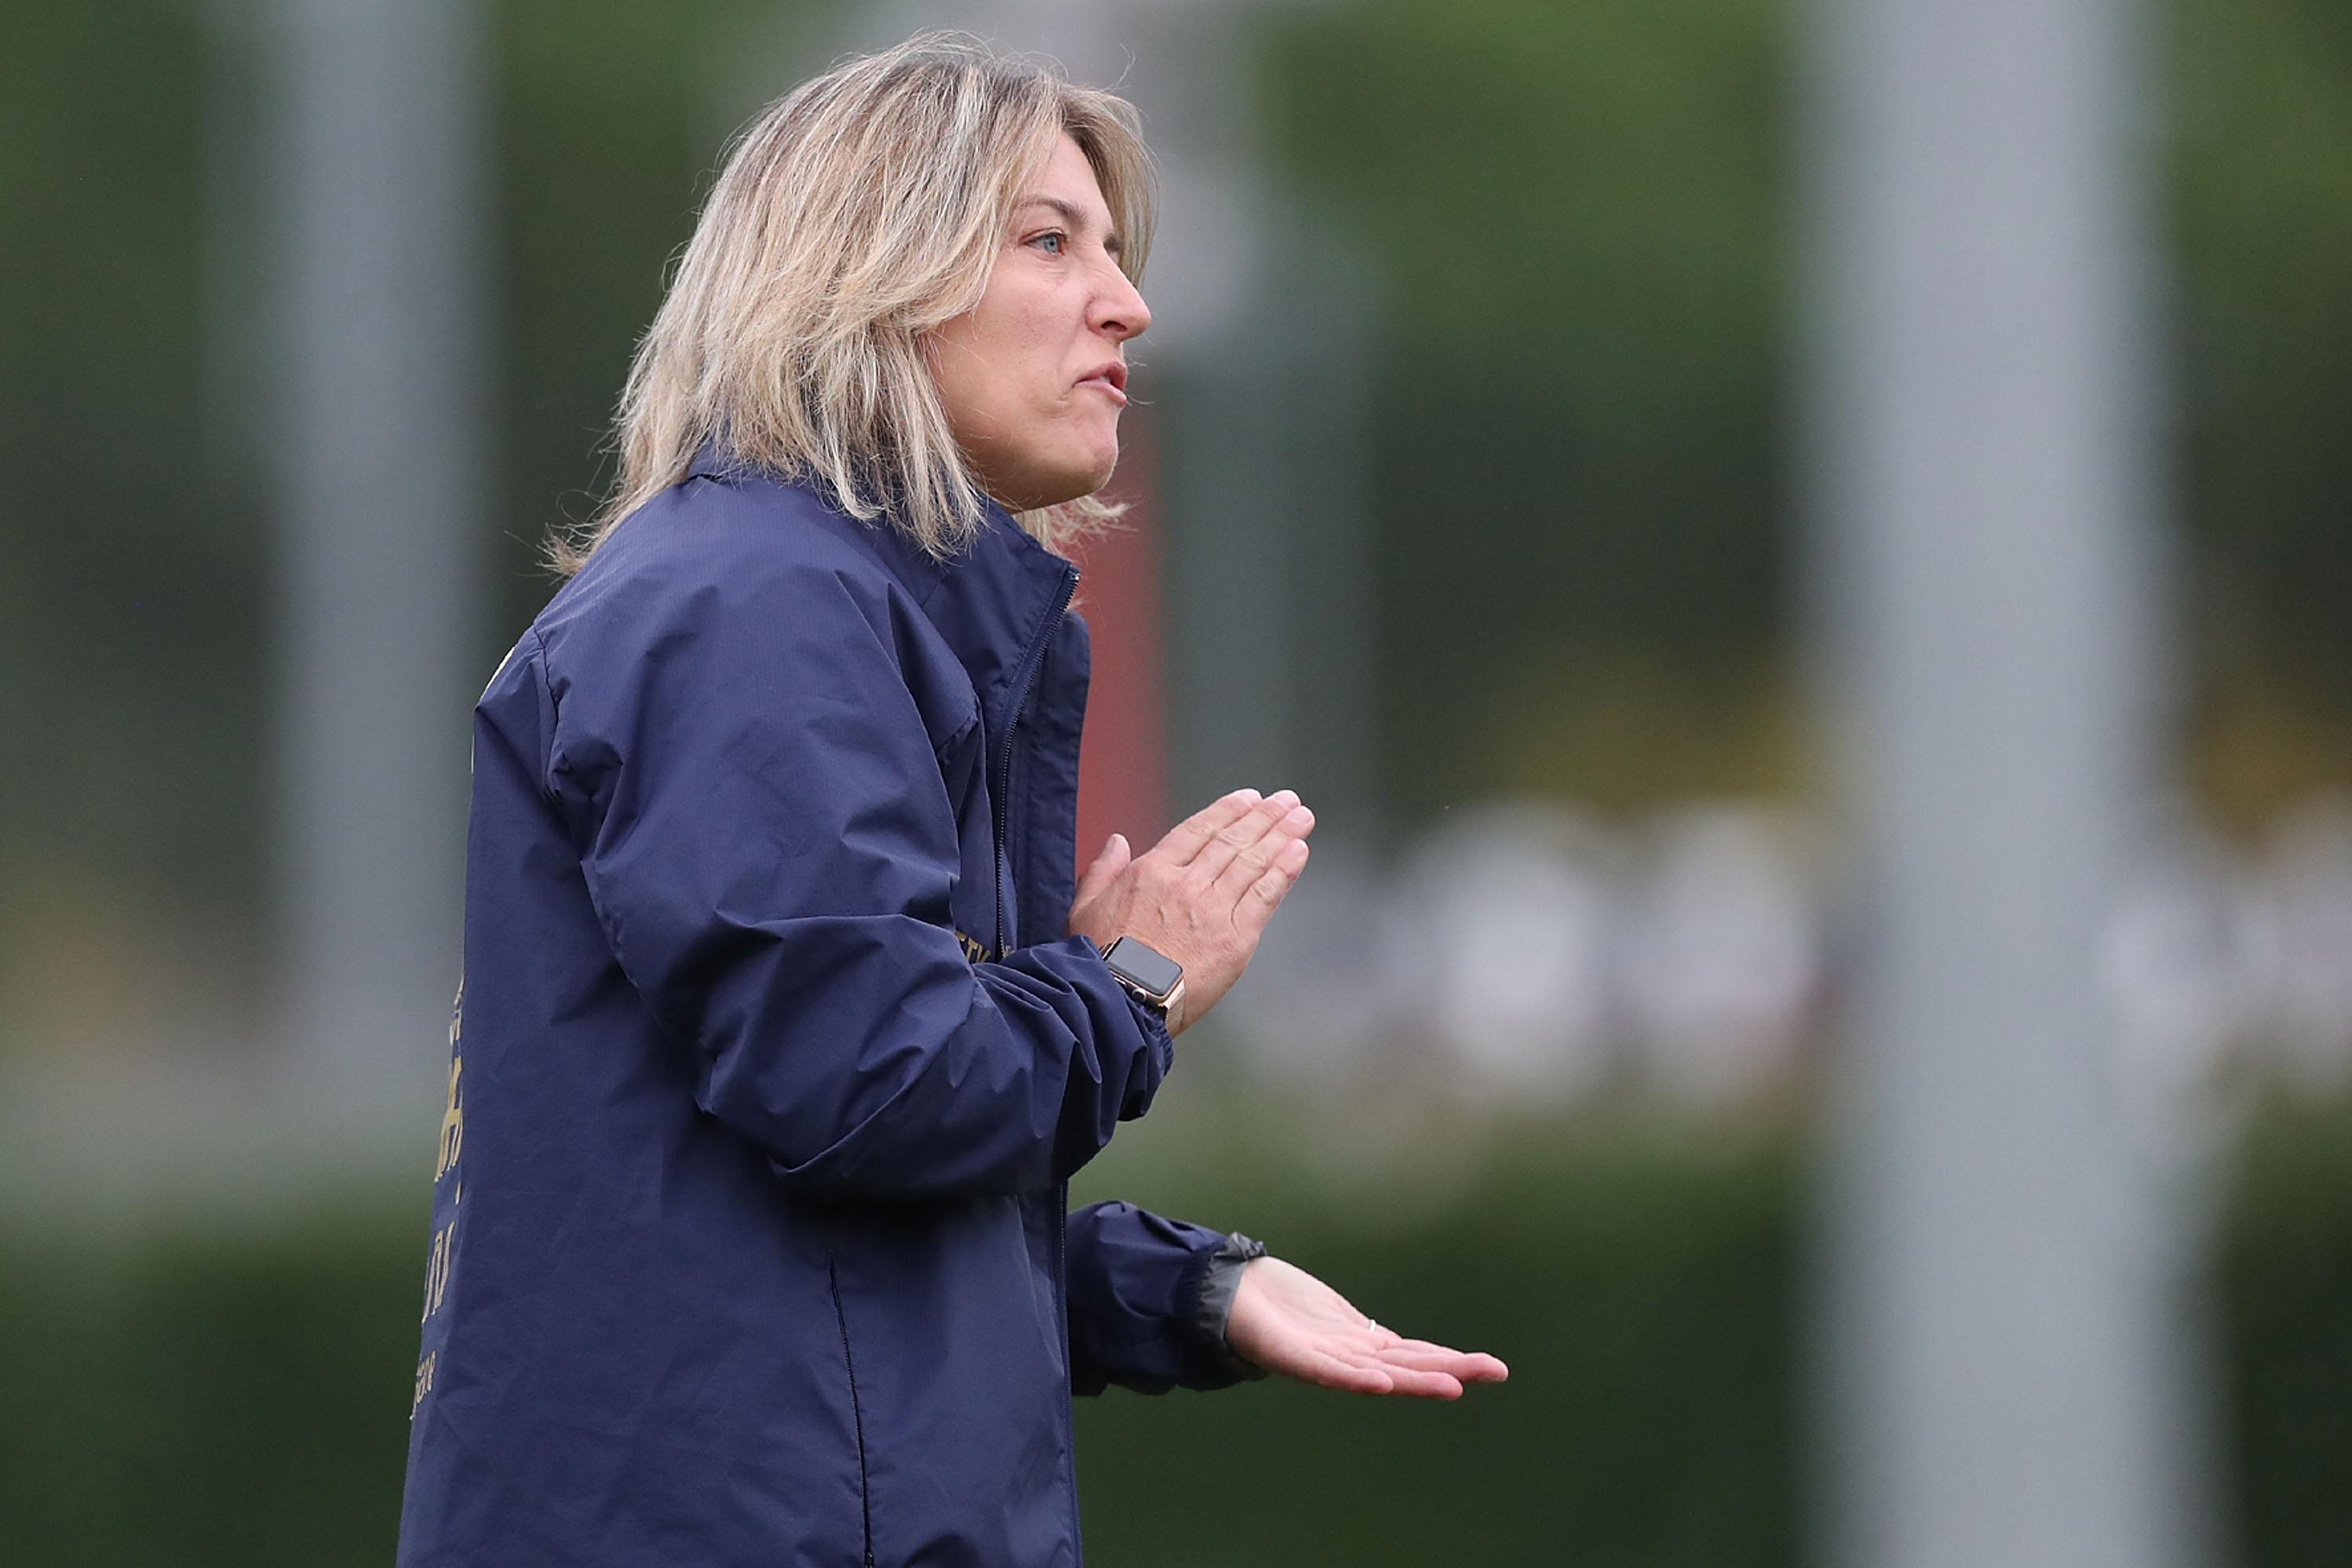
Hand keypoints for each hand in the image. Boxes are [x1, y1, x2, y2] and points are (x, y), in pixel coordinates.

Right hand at [1066, 788, 1313, 1033]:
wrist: (1121, 1001)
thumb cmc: (1099, 959)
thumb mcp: (1084, 907)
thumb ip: (1102, 870)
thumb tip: (1117, 841)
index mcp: (1153, 872)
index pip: (1198, 830)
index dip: (1227, 811)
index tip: (1249, 798)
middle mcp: (1188, 883)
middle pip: (1233, 841)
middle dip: (1264, 816)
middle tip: (1287, 800)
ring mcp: (1214, 909)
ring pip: (1253, 862)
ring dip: (1281, 835)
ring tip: (1301, 817)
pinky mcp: (1235, 938)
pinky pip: (1265, 895)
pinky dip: (1283, 871)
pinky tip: (1298, 853)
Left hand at [1223, 1256, 1509, 1398]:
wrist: (1224, 1293)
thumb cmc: (1278, 1304)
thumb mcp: (1333, 1316)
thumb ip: (1362, 1336)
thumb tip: (1397, 1347)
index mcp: (1361, 1347)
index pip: (1415, 1355)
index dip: (1452, 1361)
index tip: (1491, 1367)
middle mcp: (1347, 1358)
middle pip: (1408, 1364)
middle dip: (1452, 1369)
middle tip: (1496, 1371)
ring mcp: (1321, 1358)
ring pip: (1377, 1372)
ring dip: (1415, 1380)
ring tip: (1453, 1385)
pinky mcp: (1289, 1354)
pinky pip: (1326, 1371)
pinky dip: (1355, 1377)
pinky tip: (1380, 1382)